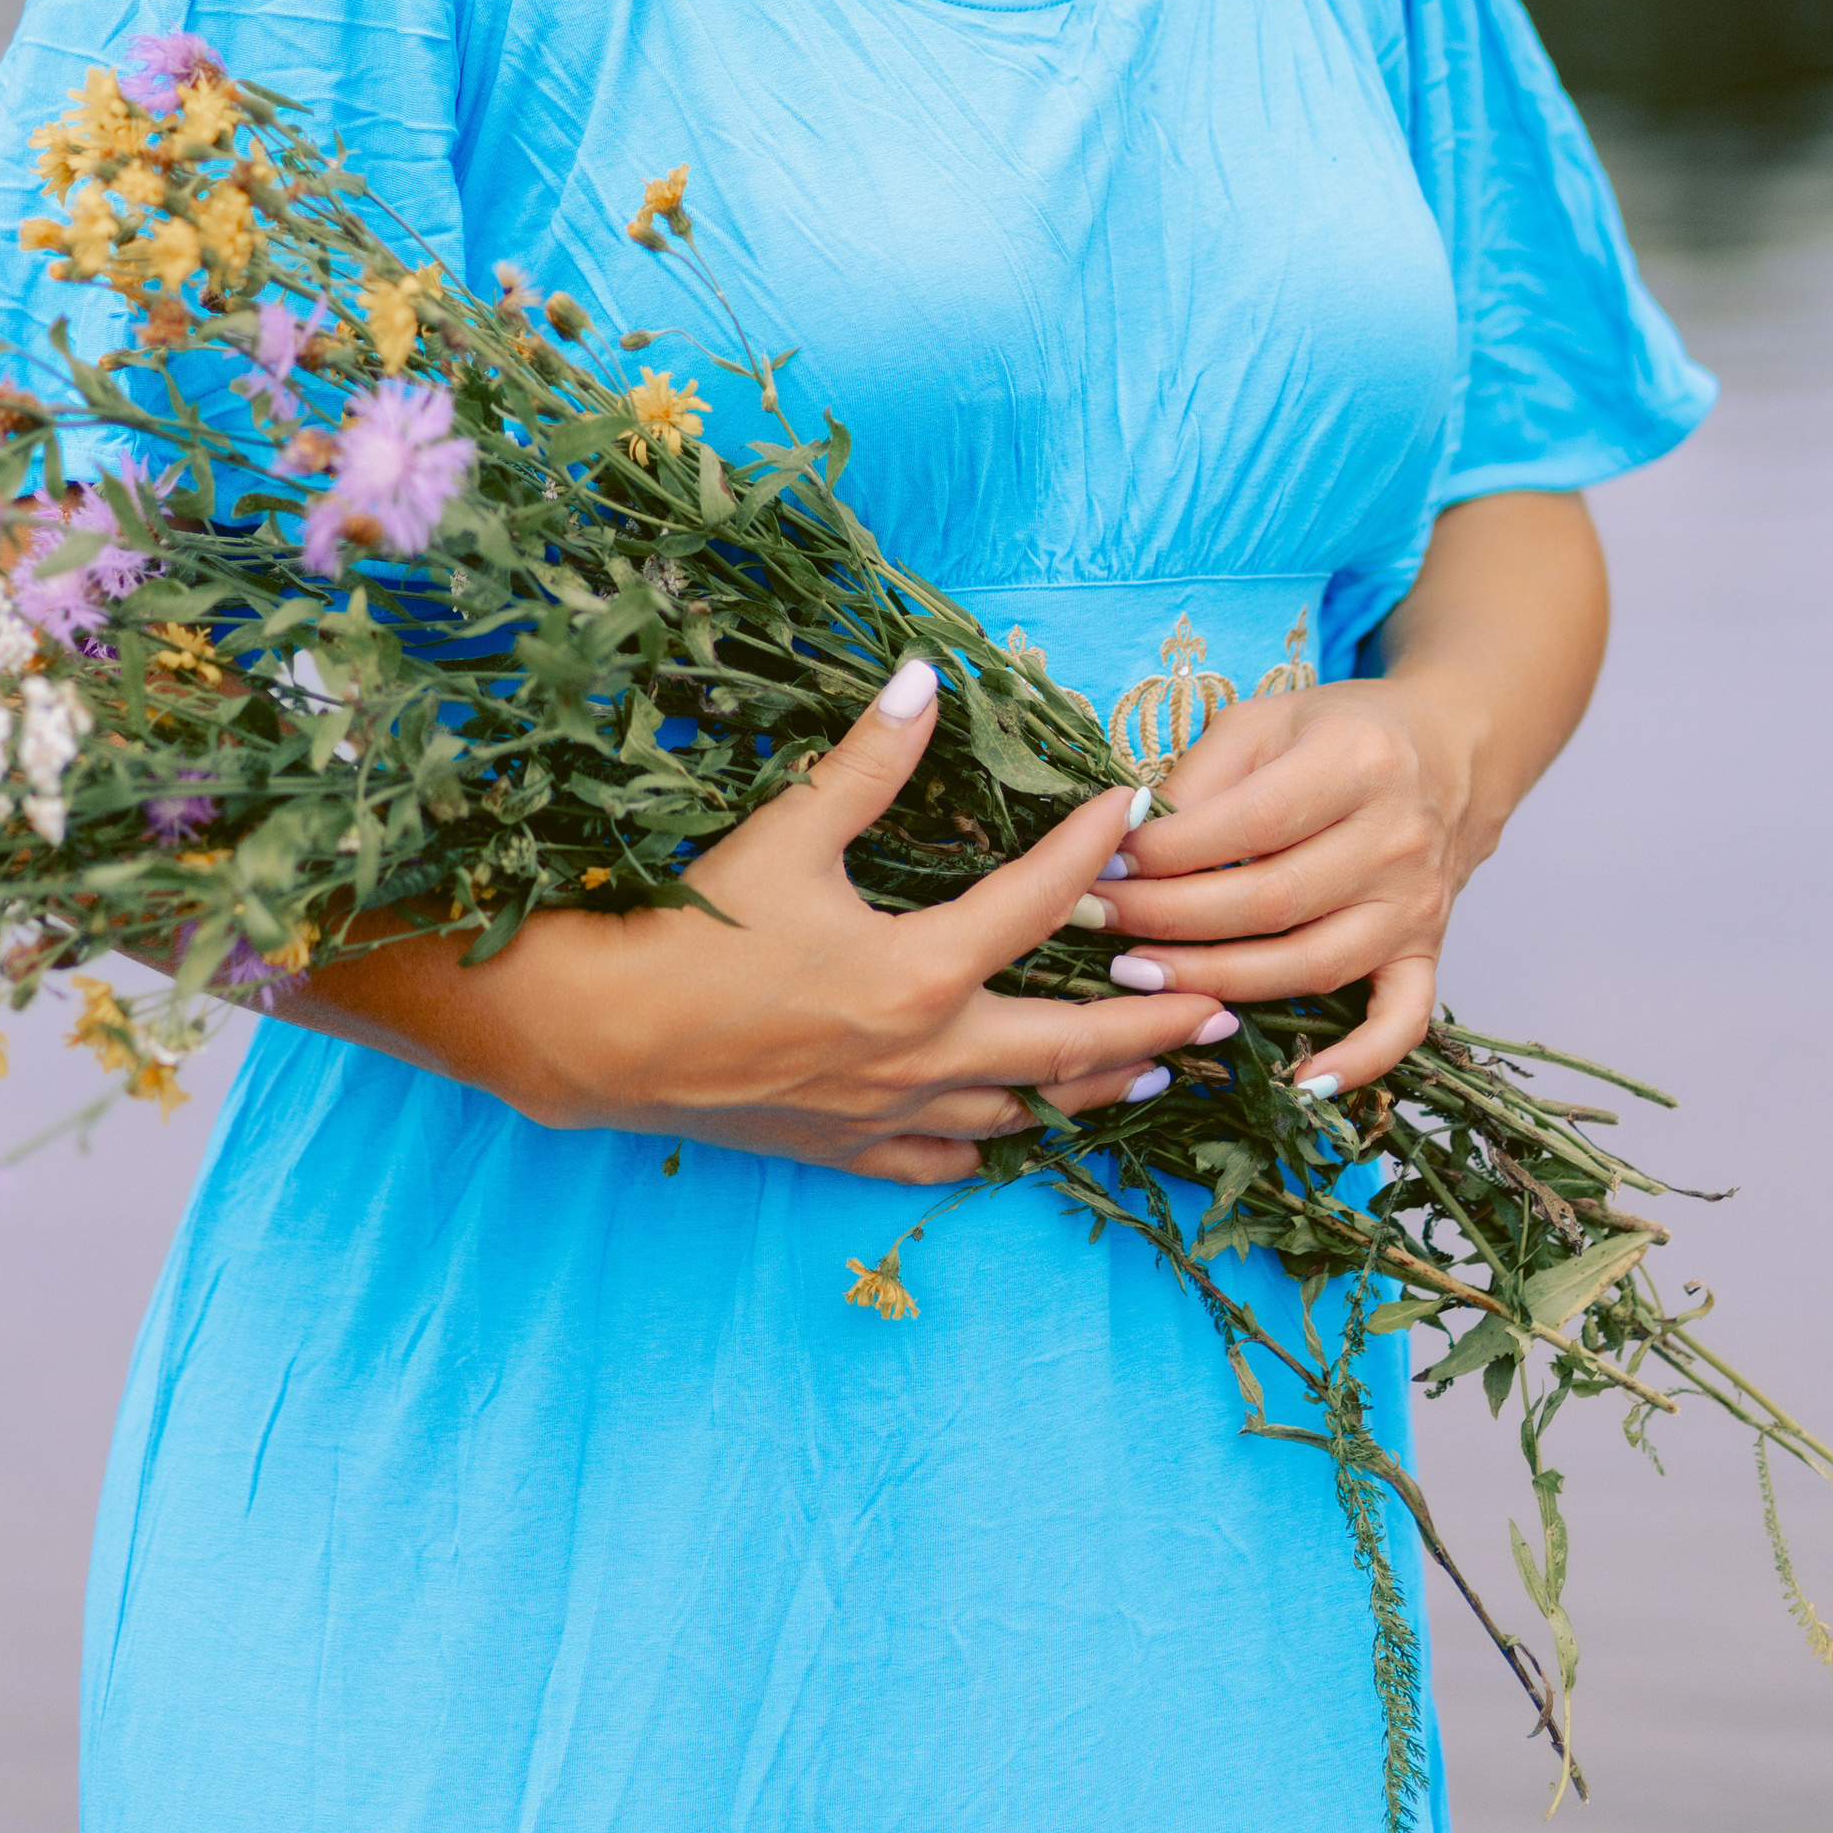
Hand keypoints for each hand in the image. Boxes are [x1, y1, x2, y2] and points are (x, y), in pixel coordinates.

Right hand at [300, 661, 1235, 1183]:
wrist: (603, 1039)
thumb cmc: (693, 927)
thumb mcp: (786, 832)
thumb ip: (866, 760)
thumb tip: (923, 678)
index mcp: (921, 970)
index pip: (1040, 900)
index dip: (1094, 847)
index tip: (1136, 806)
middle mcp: (928, 1052)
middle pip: (1077, 1042)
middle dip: (1160, 1020)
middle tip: (1229, 1002)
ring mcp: (896, 1112)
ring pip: (1029, 1108)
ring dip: (1099, 1085)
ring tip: (1159, 1070)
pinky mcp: (855, 1148)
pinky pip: (952, 1154)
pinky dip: (998, 1137)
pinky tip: (1019, 1127)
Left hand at [1080, 672, 1489, 1098]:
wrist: (1453, 753)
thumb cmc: (1340, 734)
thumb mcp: (1267, 722)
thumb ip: (1202, 773)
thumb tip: (1130, 836)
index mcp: (1356, 763)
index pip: (1247, 823)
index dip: (1167, 852)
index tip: (1103, 866)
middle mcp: (1396, 838)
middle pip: (1272, 901)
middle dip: (1171, 919)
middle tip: (1101, 924)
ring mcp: (1417, 904)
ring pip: (1313, 965)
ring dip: (1221, 982)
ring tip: (1143, 980)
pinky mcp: (1430, 951)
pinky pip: (1402, 1021)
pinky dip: (1358, 1060)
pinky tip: (1300, 1082)